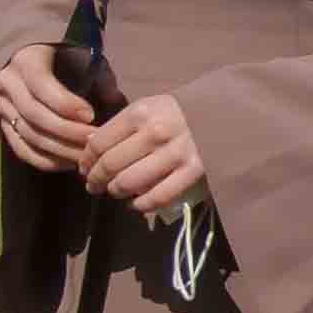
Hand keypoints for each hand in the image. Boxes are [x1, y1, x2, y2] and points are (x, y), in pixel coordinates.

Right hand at [0, 42, 98, 174]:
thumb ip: (100, 76)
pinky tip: (68, 163)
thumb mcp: (85, 56)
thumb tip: (115, 99)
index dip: (64, 103)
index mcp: (26, 59)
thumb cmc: (67, 57)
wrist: (35, 59)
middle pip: (33, 114)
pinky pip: (21, 149)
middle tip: (93, 141)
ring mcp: (2, 106)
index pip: (40, 84)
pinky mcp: (3, 126)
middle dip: (66, 131)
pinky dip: (45, 160)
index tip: (91, 115)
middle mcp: (7, 83)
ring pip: (27, 134)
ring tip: (86, 156)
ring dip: (59, 149)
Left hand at [83, 93, 205, 217]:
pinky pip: (157, 197)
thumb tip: (89, 147)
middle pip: (110, 165)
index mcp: (140, 112)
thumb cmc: (181, 111)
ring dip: (116, 192)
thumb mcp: (149, 107)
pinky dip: (141, 205)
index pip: (98, 143)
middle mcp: (155, 132)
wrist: (227, 114)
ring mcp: (176, 154)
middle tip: (95, 186)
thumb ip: (121, 125)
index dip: (86, 161)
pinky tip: (137, 203)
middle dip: (96, 180)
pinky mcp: (194, 172)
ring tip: (116, 192)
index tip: (85, 169)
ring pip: (129, 183)